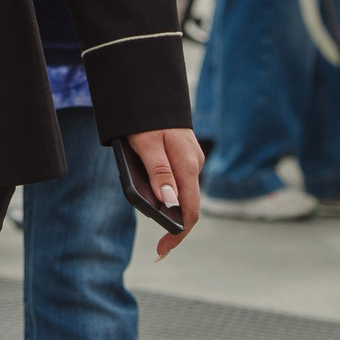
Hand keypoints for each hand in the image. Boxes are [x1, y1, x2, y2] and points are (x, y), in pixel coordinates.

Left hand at [124, 127, 206, 258]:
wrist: (152, 89)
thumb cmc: (145, 118)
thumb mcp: (146, 144)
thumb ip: (159, 172)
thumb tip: (169, 202)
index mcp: (187, 166)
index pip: (190, 210)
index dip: (178, 234)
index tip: (163, 250)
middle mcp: (194, 164)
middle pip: (189, 204)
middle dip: (175, 225)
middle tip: (160, 244)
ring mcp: (191, 159)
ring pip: (185, 192)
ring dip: (172, 209)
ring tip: (156, 220)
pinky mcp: (185, 154)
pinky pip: (180, 180)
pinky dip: (171, 192)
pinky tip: (159, 197)